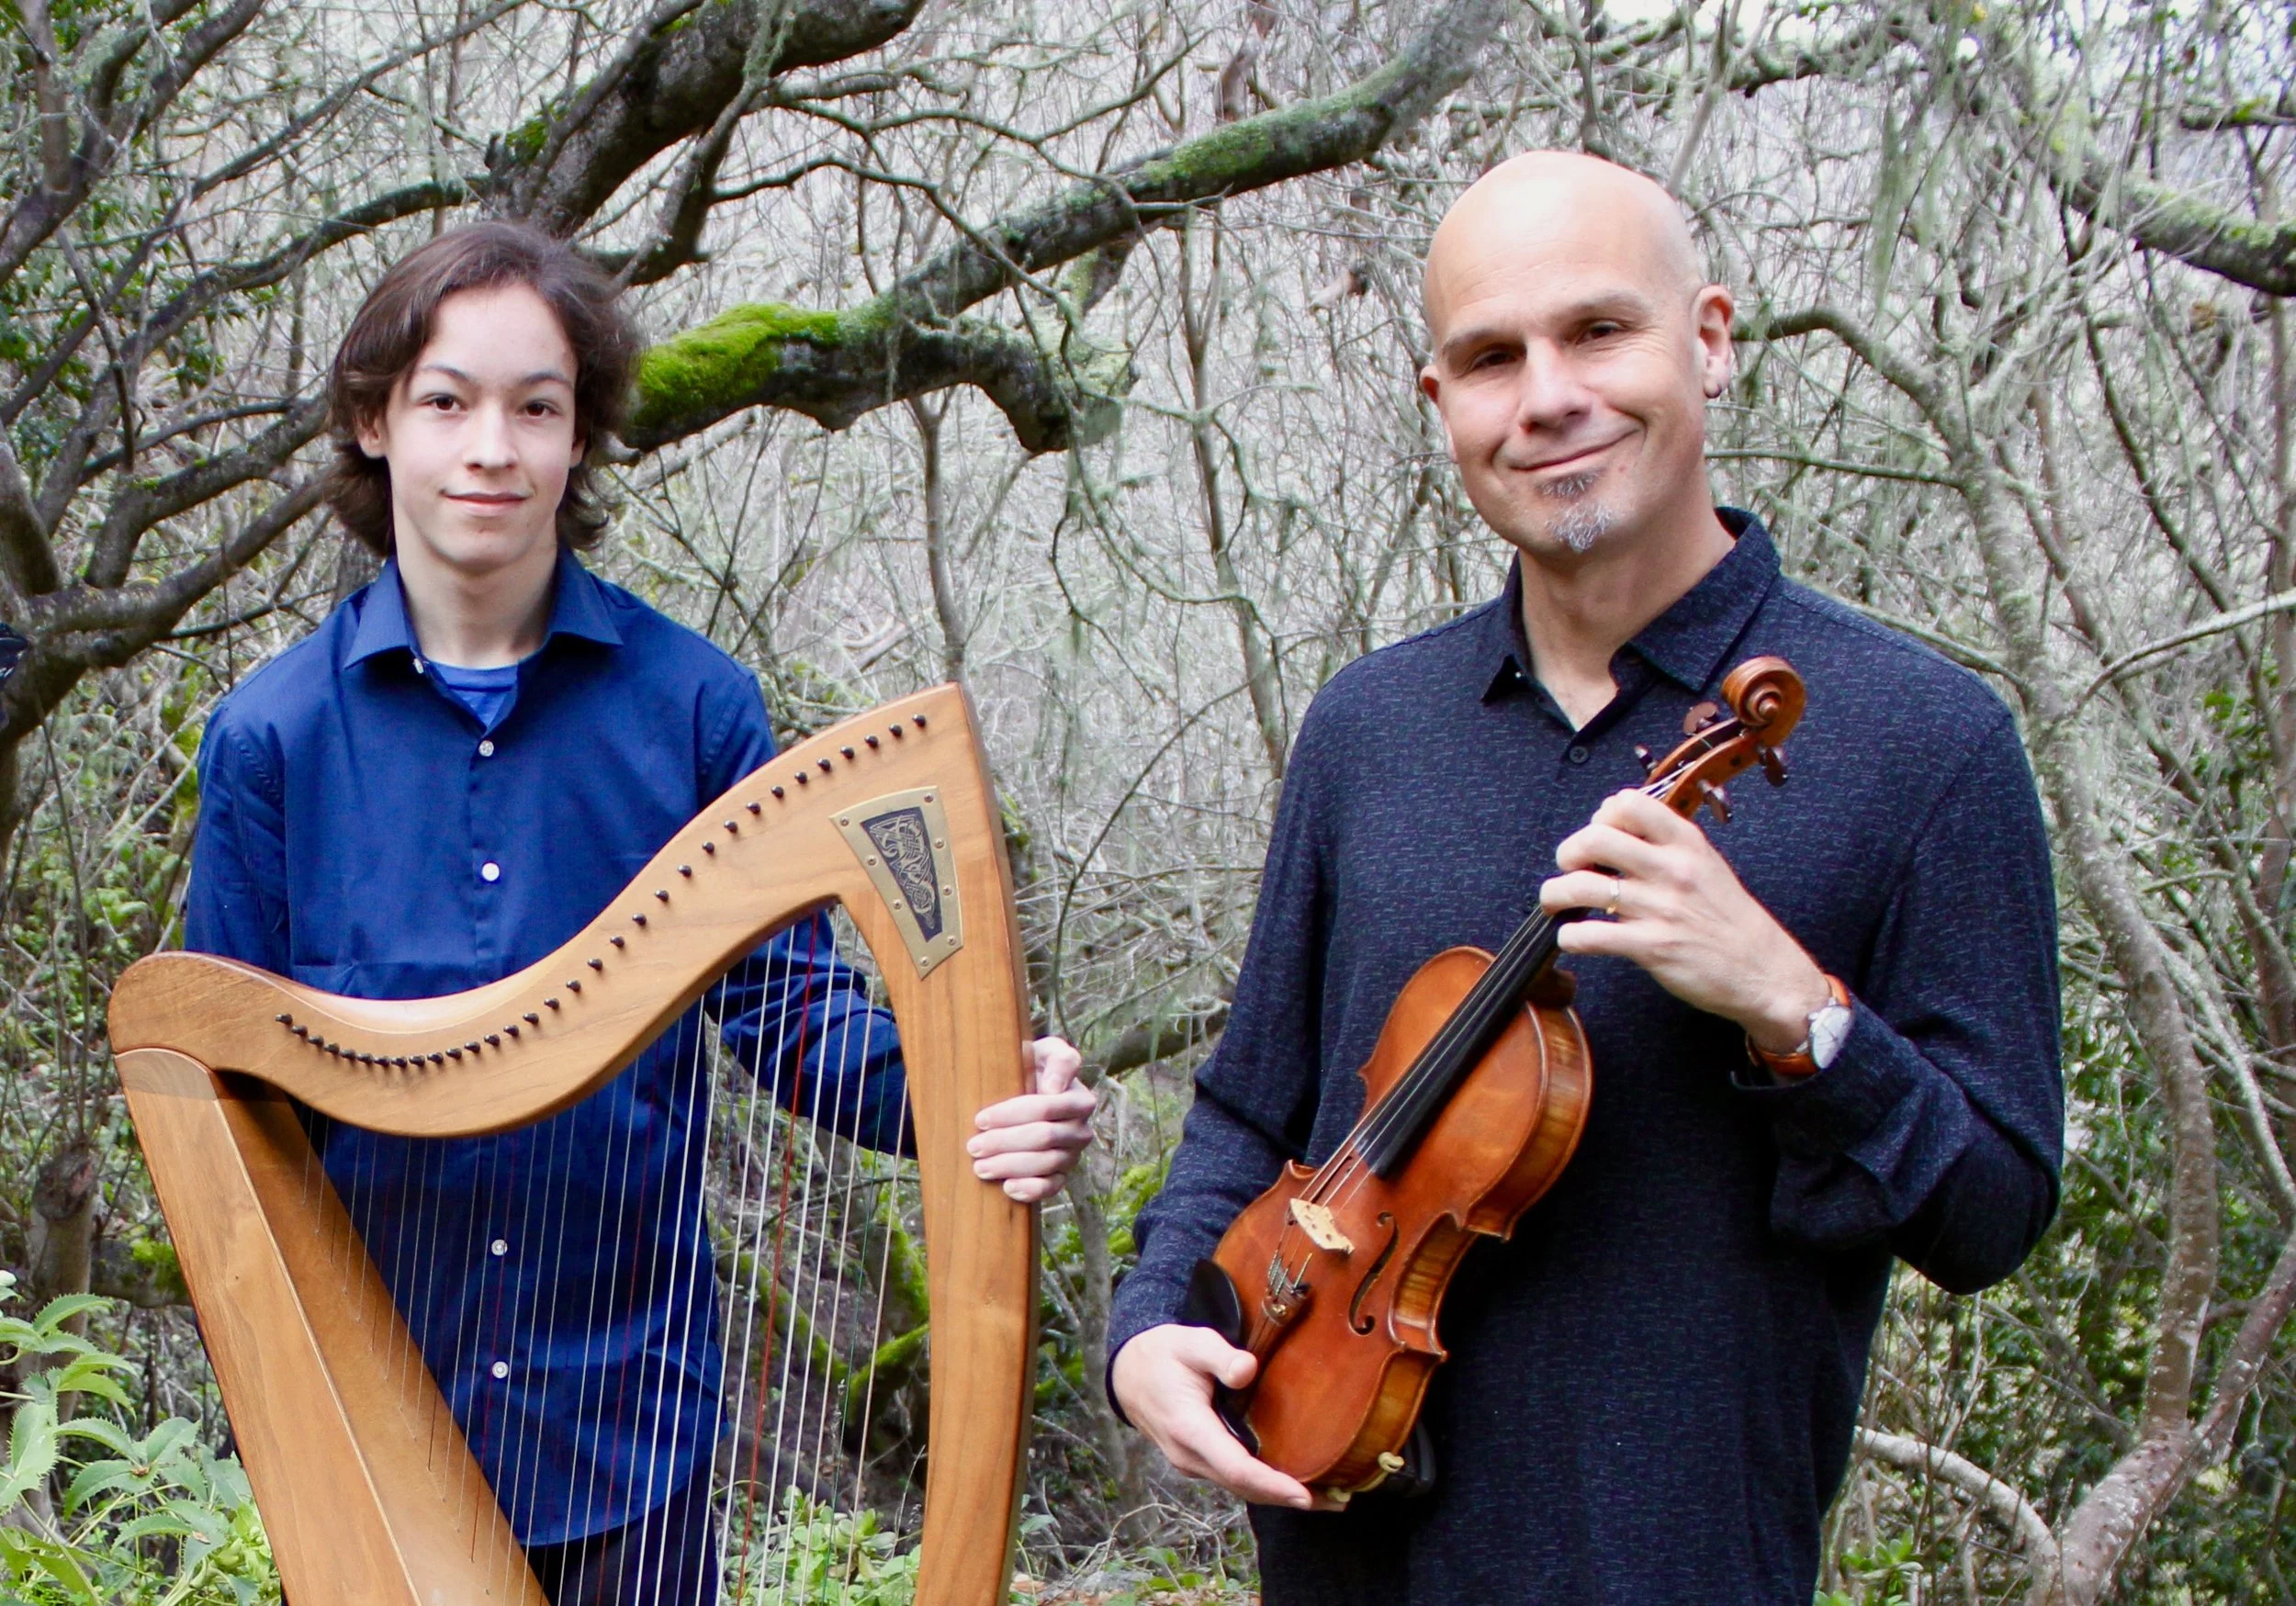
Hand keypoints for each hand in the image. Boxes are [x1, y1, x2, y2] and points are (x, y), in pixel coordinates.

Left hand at [967, 1037, 1094, 1201]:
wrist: (1027, 1091)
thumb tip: (1054, 1087)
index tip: (980, 1119)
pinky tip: (1008, 1188)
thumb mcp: (1046, 1052)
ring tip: (979, 1167)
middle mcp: (1081, 1129)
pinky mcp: (1063, 1175)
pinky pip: (1053, 1187)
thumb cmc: (1033, 1069)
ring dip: (1010, 1167)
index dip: (1011, 1115)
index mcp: (1079, 1099)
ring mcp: (1073, 1155)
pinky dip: (1031, 1190)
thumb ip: (1059, 1059)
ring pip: (1045, 1165)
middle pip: (1043, 1138)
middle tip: (972, 1146)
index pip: (1045, 1108)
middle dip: (1004, 1143)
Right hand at [1110, 1324, 1328, 1509]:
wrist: (1128, 1373)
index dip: (1271, 1484)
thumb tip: (1248, 1370)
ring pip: (1239, 1488)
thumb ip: (1218, 1354)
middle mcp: (1190, 1456)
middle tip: (1335, 1503)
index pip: (1235, 1467)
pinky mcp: (1198, 1461)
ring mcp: (1192, 1463)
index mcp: (1189, 1429)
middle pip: (1244, 1487)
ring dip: (1278, 1495)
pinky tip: (1290, 1482)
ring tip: (1325, 1498)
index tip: (1304, 1495)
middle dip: (1287, 1498)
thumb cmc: (1162, 1354)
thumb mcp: (1189, 1342)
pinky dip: (1263, 1485)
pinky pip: (1233, 1479)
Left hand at [1540, 788, 1829, 1051]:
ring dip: (1555, 895)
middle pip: (1595, 838)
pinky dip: (1570, 937)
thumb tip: (1611, 823)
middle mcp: (1672, 869)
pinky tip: (1574, 938)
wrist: (1765, 971)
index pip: (1628, 803)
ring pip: (1581, 886)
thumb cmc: (1730, 919)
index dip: (1600, 816)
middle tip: (1569, 868)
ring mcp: (1661, 908)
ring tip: (1556, 903)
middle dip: (1568, 852)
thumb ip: (1664, 843)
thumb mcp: (1706, 865)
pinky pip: (1590, 935)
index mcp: (1686, 843)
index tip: (1598, 835)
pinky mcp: (1652, 948)